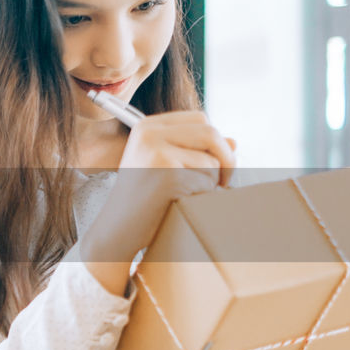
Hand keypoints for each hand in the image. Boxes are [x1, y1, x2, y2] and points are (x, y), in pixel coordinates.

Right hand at [80, 112, 236, 293]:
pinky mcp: (167, 174)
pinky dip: (201, 197)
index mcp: (147, 126)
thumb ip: (196, 150)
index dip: (216, 141)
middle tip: (225, 182)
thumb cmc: (143, 201)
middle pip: (211, 133)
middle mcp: (149, 133)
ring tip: (187, 197)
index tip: (217, 164)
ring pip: (212, 160)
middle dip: (226, 159)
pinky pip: (206, 181)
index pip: (200, 119)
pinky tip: (179, 205)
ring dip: (211, 183)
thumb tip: (233, 141)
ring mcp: (156, 152)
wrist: (116, 230)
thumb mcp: (166, 167)